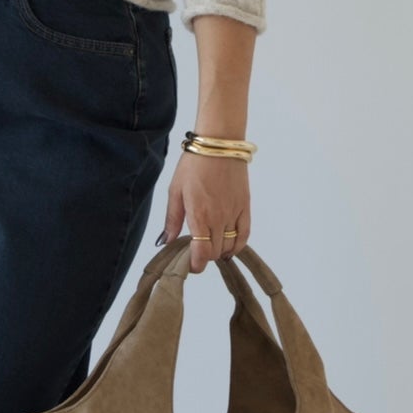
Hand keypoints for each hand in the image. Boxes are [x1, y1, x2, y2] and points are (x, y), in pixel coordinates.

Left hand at [156, 151, 249, 273]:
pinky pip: (244, 235)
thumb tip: (166, 242)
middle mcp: (219, 217)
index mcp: (199, 215)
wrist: (219, 145)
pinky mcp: (245, 207)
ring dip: (219, 251)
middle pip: (215, 252)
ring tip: (210, 246)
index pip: (202, 253)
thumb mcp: (175, 191)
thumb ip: (172, 219)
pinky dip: (237, 245)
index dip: (196, 265)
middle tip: (196, 252)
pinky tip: (229, 246)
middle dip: (204, 257)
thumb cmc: (194, 165)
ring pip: (229, 246)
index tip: (190, 266)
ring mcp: (234, 213)